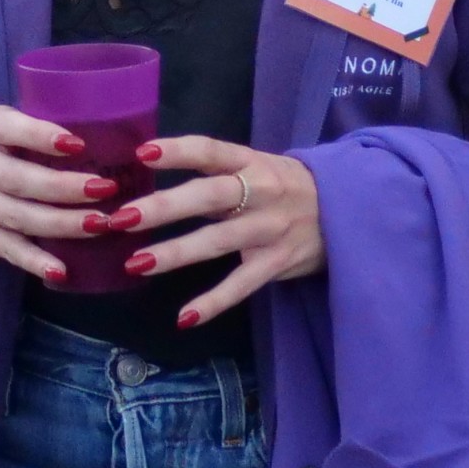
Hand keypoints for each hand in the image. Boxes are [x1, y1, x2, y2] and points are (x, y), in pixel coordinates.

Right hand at [0, 103, 126, 283]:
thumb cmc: (4, 148)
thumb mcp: (15, 126)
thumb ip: (51, 127)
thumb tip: (124, 137)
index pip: (8, 128)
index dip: (40, 135)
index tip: (78, 144)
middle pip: (16, 180)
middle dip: (61, 187)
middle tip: (105, 190)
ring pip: (15, 217)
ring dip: (59, 224)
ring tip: (100, 225)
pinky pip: (7, 250)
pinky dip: (34, 261)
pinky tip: (62, 270)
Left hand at [109, 137, 326, 329]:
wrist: (346, 209)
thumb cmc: (286, 186)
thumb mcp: (258, 166)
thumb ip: (217, 171)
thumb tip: (153, 167)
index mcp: (251, 163)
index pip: (212, 150)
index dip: (179, 150)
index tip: (143, 153)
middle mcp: (260, 193)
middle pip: (209, 196)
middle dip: (165, 207)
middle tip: (122, 218)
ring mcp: (270, 230)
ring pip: (218, 241)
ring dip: (176, 253)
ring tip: (136, 264)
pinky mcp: (277, 263)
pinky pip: (241, 285)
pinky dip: (214, 302)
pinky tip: (184, 317)